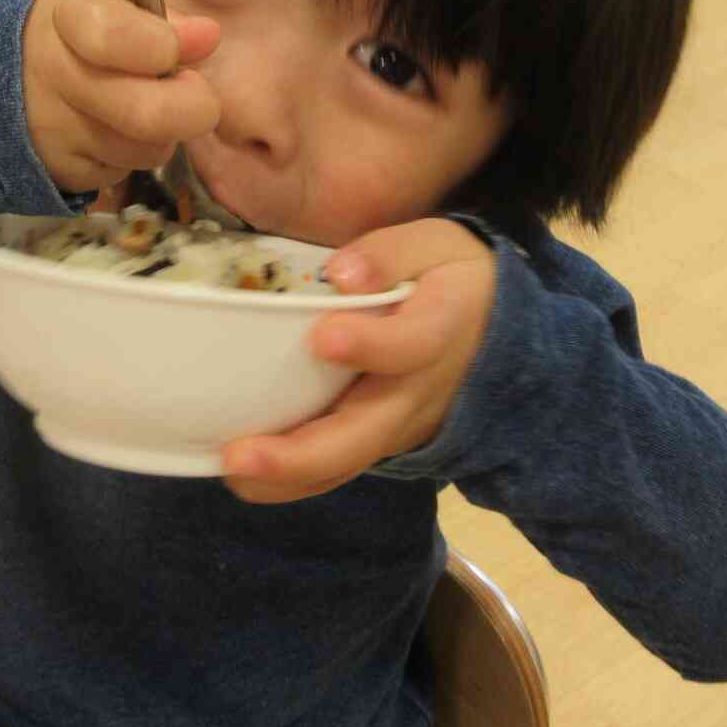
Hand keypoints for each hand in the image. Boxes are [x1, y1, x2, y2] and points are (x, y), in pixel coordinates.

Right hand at [22, 0, 220, 192]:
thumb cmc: (73, 36)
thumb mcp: (109, 8)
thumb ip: (161, 21)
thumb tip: (206, 37)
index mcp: (67, 18)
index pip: (114, 37)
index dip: (162, 46)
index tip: (186, 46)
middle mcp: (52, 75)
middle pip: (146, 113)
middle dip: (193, 107)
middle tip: (195, 93)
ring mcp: (53, 130)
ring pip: (144, 150)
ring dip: (161, 134)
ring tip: (143, 108)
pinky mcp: (59, 171)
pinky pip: (123, 172)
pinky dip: (130, 155)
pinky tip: (112, 132)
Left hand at [222, 220, 497, 503]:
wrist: (495, 327)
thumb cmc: (450, 276)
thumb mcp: (434, 245)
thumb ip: (390, 254)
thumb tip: (341, 272)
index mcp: (442, 329)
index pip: (413, 344)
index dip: (372, 344)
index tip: (324, 335)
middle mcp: (421, 392)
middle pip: (367, 434)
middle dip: (301, 453)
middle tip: (239, 455)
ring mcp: (402, 426)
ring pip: (347, 463)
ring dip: (288, 477)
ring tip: (231, 470)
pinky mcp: (382, 441)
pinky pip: (339, 469)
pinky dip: (291, 480)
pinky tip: (243, 475)